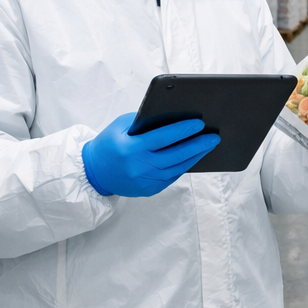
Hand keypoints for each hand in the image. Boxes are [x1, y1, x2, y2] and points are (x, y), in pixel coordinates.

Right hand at [81, 113, 219, 197]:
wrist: (93, 173)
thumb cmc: (108, 143)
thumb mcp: (121, 126)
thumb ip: (145, 121)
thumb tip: (174, 116)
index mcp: (131, 149)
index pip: (163, 138)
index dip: (183, 130)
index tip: (199, 123)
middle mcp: (138, 168)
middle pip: (175, 155)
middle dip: (198, 145)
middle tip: (214, 136)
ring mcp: (144, 181)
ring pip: (177, 168)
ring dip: (195, 156)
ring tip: (209, 145)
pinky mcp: (148, 190)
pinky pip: (172, 177)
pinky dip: (184, 166)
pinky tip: (194, 156)